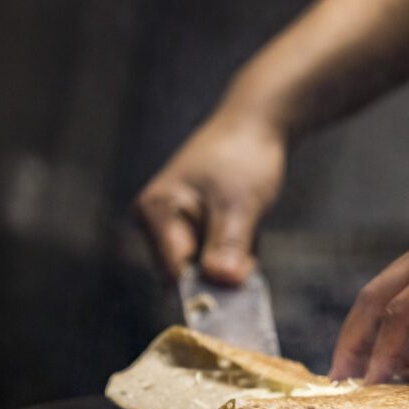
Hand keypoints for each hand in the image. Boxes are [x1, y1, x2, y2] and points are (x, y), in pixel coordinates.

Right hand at [136, 115, 285, 283]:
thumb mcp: (240, 206)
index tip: (240, 278)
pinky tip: (243, 223)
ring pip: (204, 266)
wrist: (255, 125)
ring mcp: (171, 223)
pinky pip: (212, 254)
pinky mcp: (189, 225)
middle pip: (188, 273)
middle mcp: (153, 221)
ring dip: (231, 257)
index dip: (208, 283)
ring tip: (246, 222)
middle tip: (248, 235)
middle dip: (222, 267)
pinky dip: (232, 248)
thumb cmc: (243, 156)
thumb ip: (228, 247)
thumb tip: (222, 282)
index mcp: (154, 212)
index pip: (175, 273)